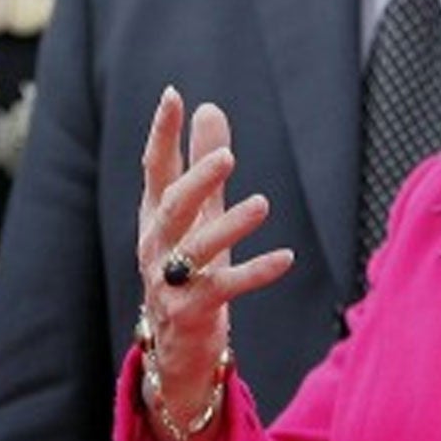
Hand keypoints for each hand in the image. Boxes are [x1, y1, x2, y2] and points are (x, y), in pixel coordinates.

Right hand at [137, 86, 291, 416]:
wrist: (176, 344)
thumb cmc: (189, 268)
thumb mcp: (199, 214)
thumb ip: (203, 163)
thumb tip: (209, 108)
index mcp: (155, 215)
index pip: (155, 167)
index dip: (162, 133)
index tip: (173, 96)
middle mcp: (156, 245)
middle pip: (172, 206)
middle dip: (197, 181)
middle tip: (228, 157)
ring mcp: (170, 281)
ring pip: (196, 248)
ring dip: (229, 225)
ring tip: (262, 204)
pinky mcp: (191, 311)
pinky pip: (225, 287)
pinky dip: (256, 271)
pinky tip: (285, 257)